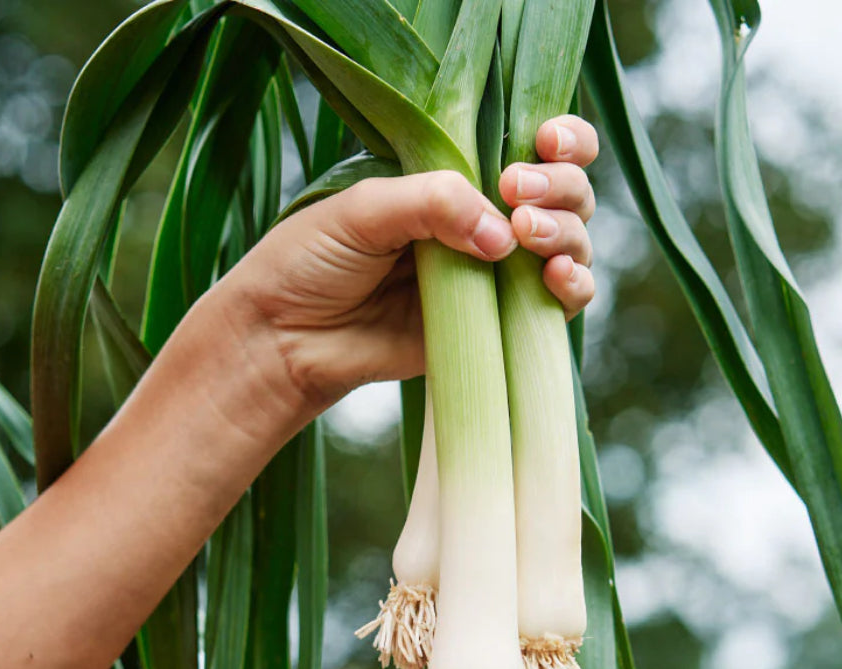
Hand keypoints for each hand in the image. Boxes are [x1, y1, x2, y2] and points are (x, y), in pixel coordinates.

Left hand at [223, 115, 597, 410]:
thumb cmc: (311, 261)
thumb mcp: (363, 209)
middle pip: (564, 194)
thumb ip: (432, 203)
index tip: (541, 141)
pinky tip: (556, 279)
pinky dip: (573, 289)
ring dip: (568, 234)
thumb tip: (505, 234)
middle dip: (560, 186)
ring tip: (529, 237)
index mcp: (454, 180)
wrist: (285, 339)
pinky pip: (556, 307)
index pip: (530, 146)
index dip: (557, 139)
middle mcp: (482, 225)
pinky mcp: (493, 329)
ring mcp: (492, 278)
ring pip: (569, 245)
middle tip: (518, 192)